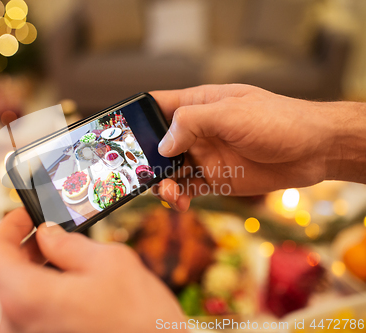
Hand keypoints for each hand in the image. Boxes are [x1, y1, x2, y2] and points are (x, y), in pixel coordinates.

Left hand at [0, 208, 185, 332]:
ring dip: (38, 270)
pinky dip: (45, 293)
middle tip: (53, 232)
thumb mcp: (110, 262)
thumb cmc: (140, 320)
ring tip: (68, 257)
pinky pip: (30, 313)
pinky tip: (71, 286)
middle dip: (27, 247)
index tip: (26, 215)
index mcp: (26, 297)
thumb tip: (47, 234)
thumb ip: (68, 243)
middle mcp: (16, 326)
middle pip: (4, 274)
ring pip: (18, 294)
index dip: (7, 225)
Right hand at [151, 84, 364, 210]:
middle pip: (157, 143)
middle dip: (144, 159)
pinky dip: (179, 198)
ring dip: (161, 183)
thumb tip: (162, 144)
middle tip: (135, 174)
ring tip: (168, 193)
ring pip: (169, 170)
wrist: (314, 150)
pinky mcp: (216, 179)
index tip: (117, 134)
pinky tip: (181, 204)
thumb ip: (192, 122)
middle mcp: (198, 130)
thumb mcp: (232, 113)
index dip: (136, 116)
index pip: (158, 106)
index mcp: (199, 104)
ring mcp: (205, 155)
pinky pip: (187, 190)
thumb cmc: (278, 120)